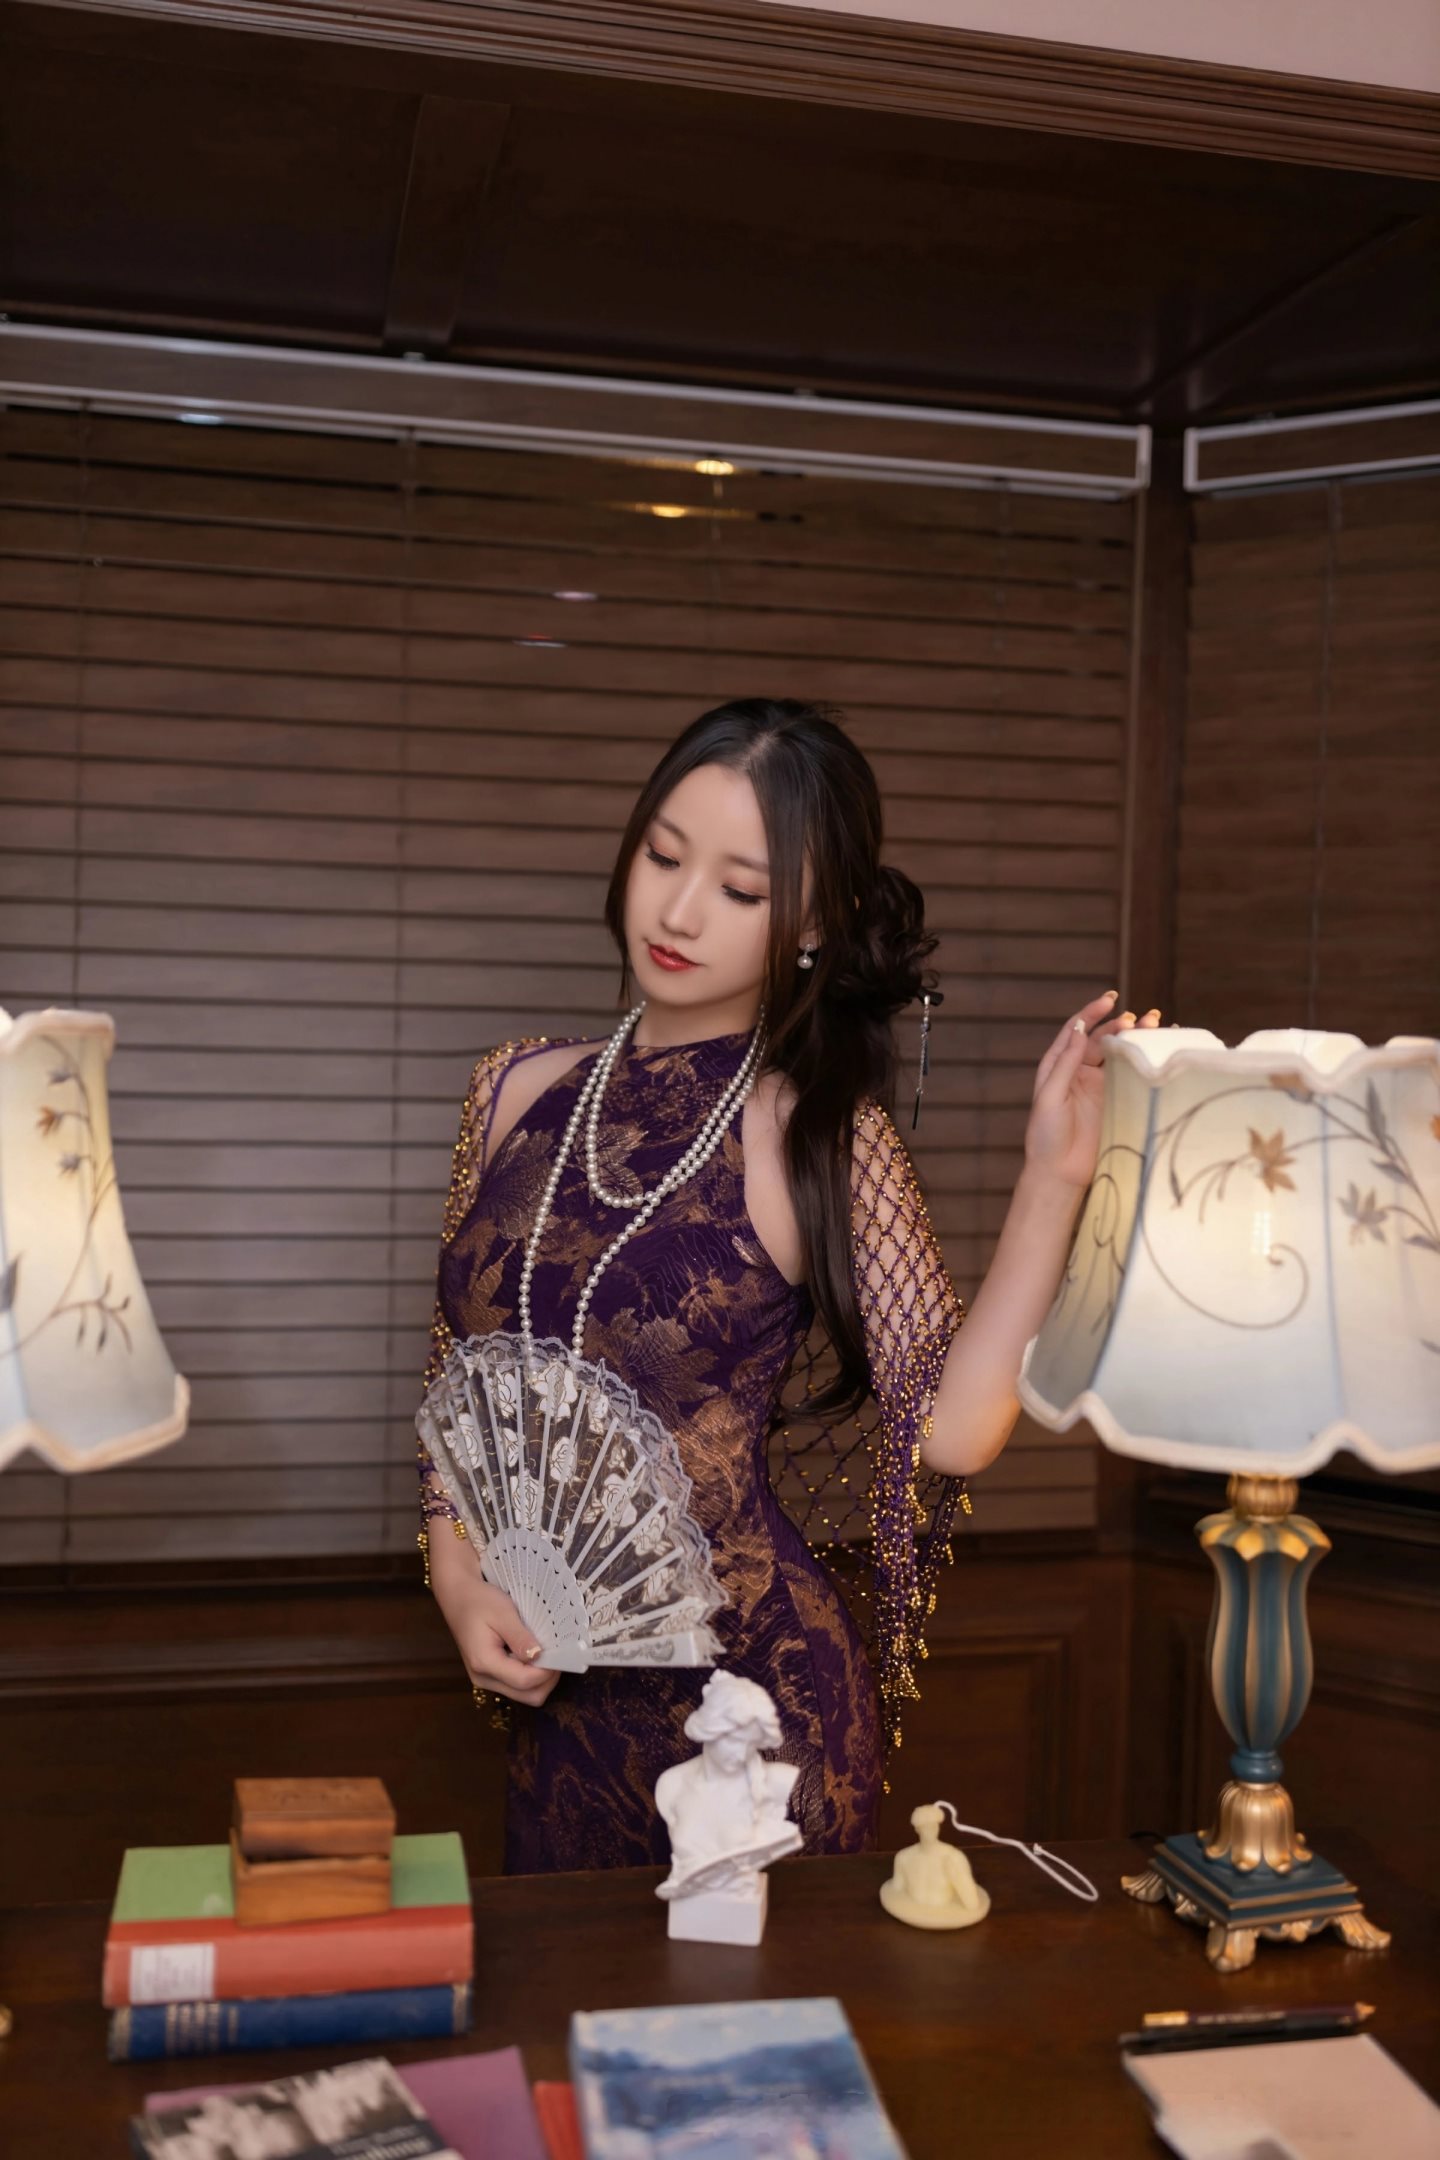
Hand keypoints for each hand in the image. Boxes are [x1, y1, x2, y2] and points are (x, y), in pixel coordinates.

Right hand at [426, 1523, 560, 1706]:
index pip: (525, 1681)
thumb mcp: (503, 1613)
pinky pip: (517, 1686)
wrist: (458, 1597)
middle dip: (548, 1678)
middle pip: (528, 1696)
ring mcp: (486, 1680)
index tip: (561, 1652)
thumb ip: (520, 1638)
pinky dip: (531, 1675)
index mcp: (484, 1663)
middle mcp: (484, 1678)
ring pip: (525, 1694)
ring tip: (546, 1652)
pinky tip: (534, 1654)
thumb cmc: (479, 1601)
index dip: (548, 1671)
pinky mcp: (491, 1676)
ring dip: (541, 1678)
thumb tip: (539, 1656)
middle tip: (557, 1653)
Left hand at [1023, 991, 1164, 1190]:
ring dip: (1136, 1039)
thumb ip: (1066, 1064)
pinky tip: (1160, 1050)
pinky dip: (1145, 1062)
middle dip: (1120, 1025)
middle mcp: (1080, 1072)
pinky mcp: (1116, 1102)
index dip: (1091, 1014)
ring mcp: (1100, 1086)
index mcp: (1059, 1066)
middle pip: (1101, 1040)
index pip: (1075, 1031)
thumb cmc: (1046, 1136)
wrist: (1060, 1173)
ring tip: (1156, 1025)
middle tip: (1140, 1019)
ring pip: (1120, 1055)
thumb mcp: (1049, 1097)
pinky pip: (1131, 1076)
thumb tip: (1079, 1030)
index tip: (1109, 1001)